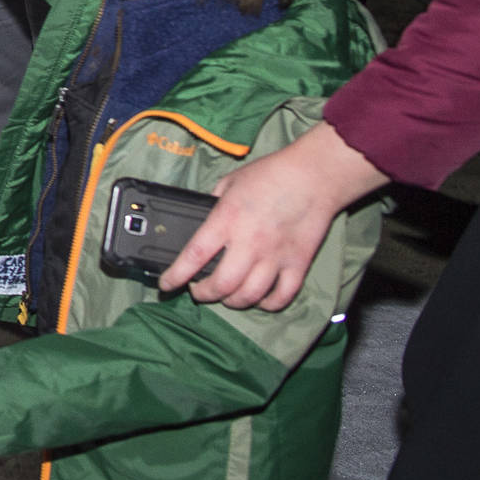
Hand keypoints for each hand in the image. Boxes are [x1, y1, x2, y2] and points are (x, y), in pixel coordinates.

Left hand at [158, 122, 388, 309]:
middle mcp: (249, 243)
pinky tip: (259, 299)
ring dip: (233, 302)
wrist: (313, 176)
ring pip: (249, 296)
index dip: (176, 276)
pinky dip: (268, 304)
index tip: (166, 285)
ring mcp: (275, 257)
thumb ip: (213, 204)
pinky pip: (282, 296)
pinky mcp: (298, 264)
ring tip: (226, 296)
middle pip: (222, 285)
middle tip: (198, 291)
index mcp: (227, 220)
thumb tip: (203, 221)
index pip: (194, 256)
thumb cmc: (270, 174)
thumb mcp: (229, 183)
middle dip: (204, 294)